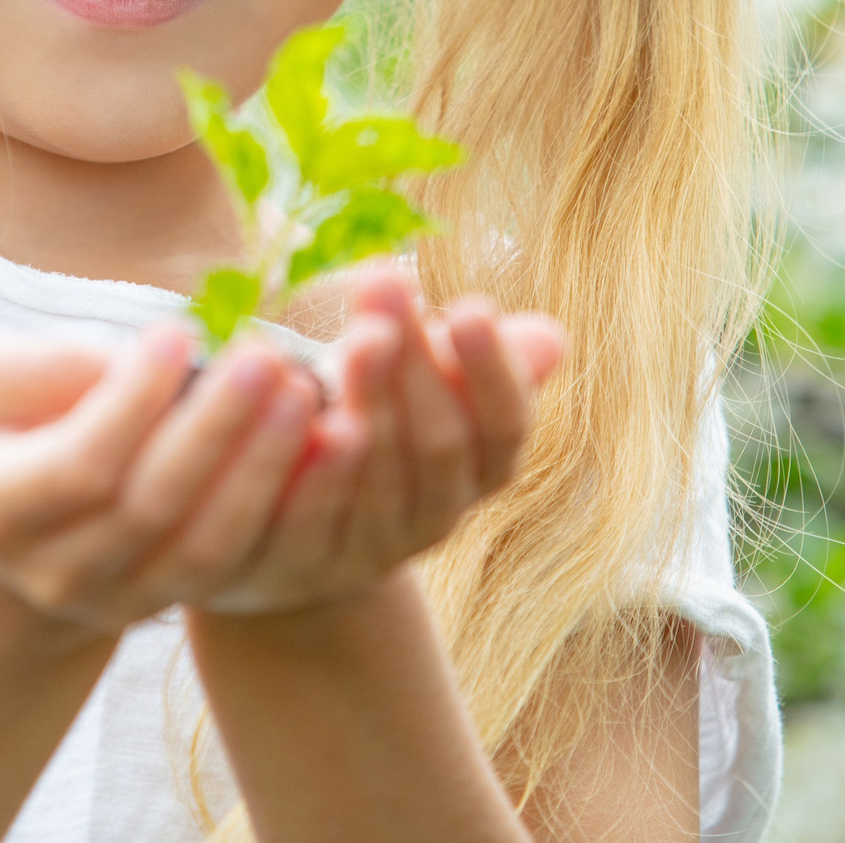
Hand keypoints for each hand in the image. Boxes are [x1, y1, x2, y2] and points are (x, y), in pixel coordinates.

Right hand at [0, 324, 324, 637]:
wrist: (28, 511)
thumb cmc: (4, 420)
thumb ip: (26, 370)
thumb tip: (111, 366)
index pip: (77, 466)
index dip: (130, 403)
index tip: (176, 331)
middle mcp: (57, 572)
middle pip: (150, 508)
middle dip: (213, 428)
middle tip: (265, 356)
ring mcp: (121, 598)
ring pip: (205, 544)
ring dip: (263, 466)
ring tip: (303, 389)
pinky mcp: (178, 597)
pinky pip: (241, 556)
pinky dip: (286, 499)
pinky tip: (324, 438)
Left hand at [197, 264, 564, 614]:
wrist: (293, 531)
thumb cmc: (376, 424)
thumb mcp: (424, 387)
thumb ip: (475, 363)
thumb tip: (551, 338)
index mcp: (479, 472)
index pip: (504, 426)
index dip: (491, 371)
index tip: (472, 307)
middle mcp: (433, 518)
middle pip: (438, 445)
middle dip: (415, 361)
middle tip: (386, 280)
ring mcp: (367, 552)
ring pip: (378, 481)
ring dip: (370, 402)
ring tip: (356, 336)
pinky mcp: (298, 564)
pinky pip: (307, 520)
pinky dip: (309, 465)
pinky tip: (297, 401)